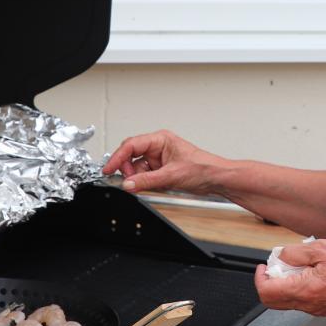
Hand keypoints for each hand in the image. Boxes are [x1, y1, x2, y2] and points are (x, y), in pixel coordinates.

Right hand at [102, 130, 226, 194]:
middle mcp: (158, 147)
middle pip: (131, 156)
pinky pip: (145, 176)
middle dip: (129, 170)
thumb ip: (147, 180)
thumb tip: (128, 183)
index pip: (131, 145)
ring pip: (137, 169)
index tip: (108, 169)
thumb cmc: (204, 168)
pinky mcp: (161, 171)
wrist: (218, 179)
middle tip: (129, 181)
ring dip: (139, 178)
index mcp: (161, 139)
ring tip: (151, 184)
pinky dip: (146, 183)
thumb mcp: (172, 175)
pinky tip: (156, 186)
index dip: (117, 157)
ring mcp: (159, 159)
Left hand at [253, 240, 325, 315]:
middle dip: (269, 283)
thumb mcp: (322, 248)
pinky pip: (300, 302)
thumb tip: (280, 255)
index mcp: (306, 289)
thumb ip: (295, 253)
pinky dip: (295, 289)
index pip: (268, 292)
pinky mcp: (322, 308)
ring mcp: (316, 308)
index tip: (263, 267)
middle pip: (272, 302)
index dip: (260, 278)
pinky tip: (306, 274)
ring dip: (283, 285)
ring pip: (286, 302)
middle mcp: (309, 304)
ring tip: (295, 267)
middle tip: (276, 267)